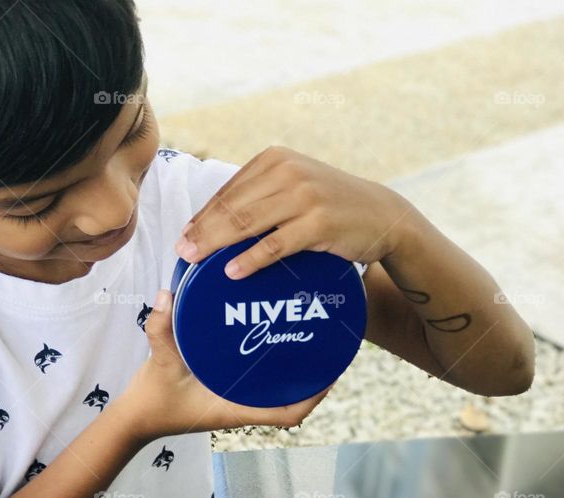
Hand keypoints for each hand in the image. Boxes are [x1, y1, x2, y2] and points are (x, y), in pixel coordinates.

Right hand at [120, 289, 333, 441]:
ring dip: (294, 373)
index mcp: (233, 408)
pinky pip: (256, 381)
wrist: (135, 418)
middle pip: (289, 399)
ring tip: (307, 337)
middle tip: (328, 344)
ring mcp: (232, 400)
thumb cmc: (151, 399)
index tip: (332, 372)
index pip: (286, 413)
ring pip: (275, 390)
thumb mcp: (158, 361)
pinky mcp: (223, 391)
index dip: (314, 396)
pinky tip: (269, 340)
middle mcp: (239, 405)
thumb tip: (165, 295)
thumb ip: (160, 329)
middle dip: (312, 379)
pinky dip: (269, 368)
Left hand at [175, 146, 417, 278]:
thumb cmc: (328, 205)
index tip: (183, 236)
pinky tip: (232, 271)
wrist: (382, 214)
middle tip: (181, 251)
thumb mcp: (293, 188)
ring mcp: (304, 196)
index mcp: (275, 160)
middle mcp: (287, 172)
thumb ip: (258, 196)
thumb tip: (209, 223)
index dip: (203, 216)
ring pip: (247, 223)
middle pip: (233, 207)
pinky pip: (275, 244)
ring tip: (195, 260)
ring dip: (216, 244)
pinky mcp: (318, 223)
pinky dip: (250, 259)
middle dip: (203, 231)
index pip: (228, 191)